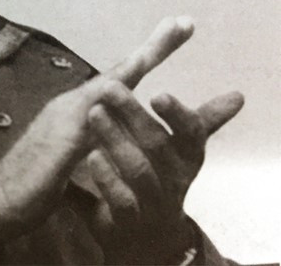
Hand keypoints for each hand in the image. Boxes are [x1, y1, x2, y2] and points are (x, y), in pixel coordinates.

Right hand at [0, 16, 192, 235]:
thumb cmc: (37, 180)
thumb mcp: (77, 158)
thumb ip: (98, 139)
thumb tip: (118, 128)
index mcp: (82, 112)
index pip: (121, 81)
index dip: (149, 56)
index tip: (178, 29)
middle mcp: (73, 107)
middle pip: (118, 74)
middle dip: (152, 47)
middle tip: (182, 22)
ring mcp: (62, 119)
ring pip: (104, 88)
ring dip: (132, 66)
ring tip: (159, 45)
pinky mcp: (55, 141)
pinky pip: (85, 121)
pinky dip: (103, 105)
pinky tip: (119, 91)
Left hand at [85, 87, 243, 263]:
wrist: (148, 241)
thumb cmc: (163, 182)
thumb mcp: (183, 153)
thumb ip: (201, 122)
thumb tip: (237, 96)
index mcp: (187, 158)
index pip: (191, 133)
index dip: (178, 115)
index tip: (159, 94)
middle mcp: (175, 179)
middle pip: (158, 145)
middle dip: (134, 115)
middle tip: (111, 89)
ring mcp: (153, 201)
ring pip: (139, 169)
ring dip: (115, 139)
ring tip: (95, 113)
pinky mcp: (129, 220)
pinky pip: (123, 199)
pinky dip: (108, 177)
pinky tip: (92, 156)